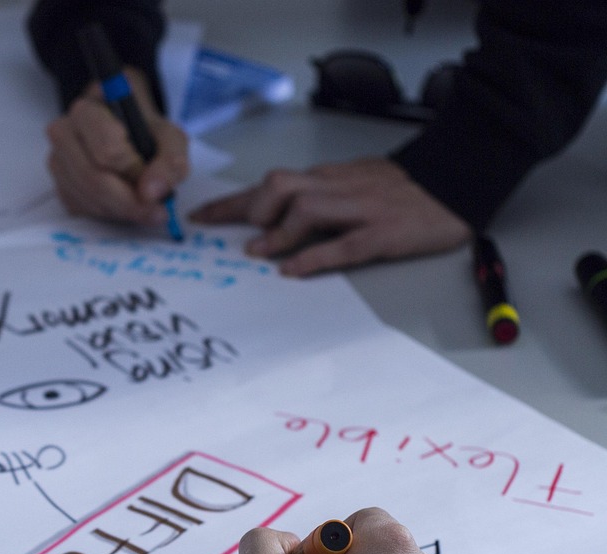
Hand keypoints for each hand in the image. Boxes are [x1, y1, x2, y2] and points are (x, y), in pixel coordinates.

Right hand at [45, 68, 188, 227]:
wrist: (125, 133)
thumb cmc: (144, 132)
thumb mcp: (170, 137)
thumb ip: (171, 161)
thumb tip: (152, 193)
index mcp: (87, 111)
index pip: (106, 150)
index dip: (134, 172)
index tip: (154, 181)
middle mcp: (63, 134)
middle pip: (93, 178)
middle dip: (128, 201)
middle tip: (156, 210)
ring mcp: (57, 163)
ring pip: (89, 198)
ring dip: (121, 210)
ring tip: (144, 207)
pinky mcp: (60, 187)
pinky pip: (83, 209)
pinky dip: (109, 214)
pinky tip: (124, 205)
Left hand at [190, 158, 470, 275]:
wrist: (458, 180)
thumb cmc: (402, 188)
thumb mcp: (351, 183)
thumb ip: (315, 197)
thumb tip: (272, 218)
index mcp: (328, 179)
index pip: (269, 185)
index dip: (231, 202)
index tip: (200, 219)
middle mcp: (338, 189)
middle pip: (281, 186)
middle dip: (252, 209)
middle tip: (241, 237)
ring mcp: (361, 209)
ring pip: (306, 208)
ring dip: (277, 233)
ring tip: (259, 253)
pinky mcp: (383, 233)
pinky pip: (343, 243)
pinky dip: (313, 257)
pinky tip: (292, 270)